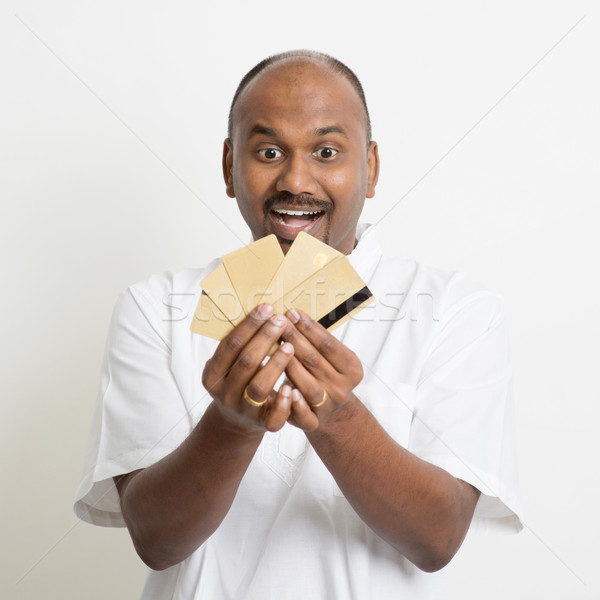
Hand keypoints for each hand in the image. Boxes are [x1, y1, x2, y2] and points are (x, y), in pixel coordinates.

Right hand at [201, 303, 294, 433]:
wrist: (235, 423)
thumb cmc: (238, 382)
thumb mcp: (229, 365)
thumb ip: (240, 344)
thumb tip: (262, 310)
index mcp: (213, 375)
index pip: (230, 346)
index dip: (249, 326)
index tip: (267, 308)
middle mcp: (225, 393)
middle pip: (245, 363)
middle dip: (264, 339)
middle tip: (281, 320)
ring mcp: (243, 410)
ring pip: (259, 388)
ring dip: (275, 365)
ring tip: (290, 345)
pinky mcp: (262, 426)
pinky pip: (273, 418)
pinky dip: (283, 403)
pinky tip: (292, 387)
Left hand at [281, 308, 363, 429]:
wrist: (330, 411)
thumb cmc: (325, 373)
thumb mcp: (332, 357)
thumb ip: (318, 340)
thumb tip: (294, 314)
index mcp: (352, 368)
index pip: (327, 344)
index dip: (308, 328)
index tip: (291, 312)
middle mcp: (342, 388)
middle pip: (314, 360)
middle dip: (293, 339)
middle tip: (276, 322)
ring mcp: (328, 406)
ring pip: (307, 384)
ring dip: (289, 365)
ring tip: (274, 347)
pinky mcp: (314, 422)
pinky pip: (305, 416)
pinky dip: (296, 404)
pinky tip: (285, 389)